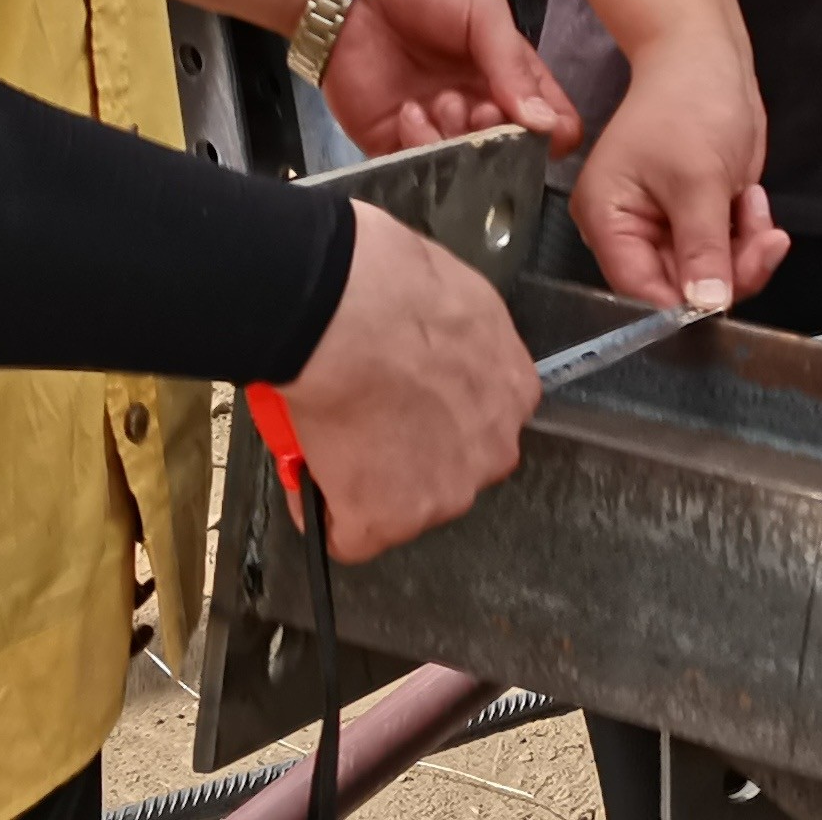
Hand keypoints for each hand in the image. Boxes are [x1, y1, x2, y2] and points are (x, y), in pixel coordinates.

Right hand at [275, 204, 542, 561]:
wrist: (345, 313)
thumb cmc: (387, 286)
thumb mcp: (454, 299)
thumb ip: (458, 341)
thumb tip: (428, 344)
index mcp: (513, 390)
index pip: (480, 421)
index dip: (434, 414)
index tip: (405, 406)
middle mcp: (491, 449)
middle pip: (447, 468)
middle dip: (407, 452)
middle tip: (363, 422)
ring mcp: (441, 492)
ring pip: (401, 503)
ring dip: (366, 481)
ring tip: (330, 439)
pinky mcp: (385, 519)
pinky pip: (348, 535)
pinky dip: (323, 511)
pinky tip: (308, 476)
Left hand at [322, 0, 581, 155]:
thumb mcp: (483, 10)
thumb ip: (513, 65)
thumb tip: (545, 124)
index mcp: (509, 76)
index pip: (551, 121)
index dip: (551, 132)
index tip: (535, 124)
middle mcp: (478, 108)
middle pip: (511, 153)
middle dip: (500, 138)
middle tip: (481, 109)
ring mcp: (437, 129)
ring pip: (467, 169)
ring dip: (459, 142)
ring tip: (441, 102)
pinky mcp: (393, 144)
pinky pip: (420, 171)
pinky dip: (421, 149)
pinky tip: (409, 111)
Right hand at [569, 35, 791, 311]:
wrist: (709, 59)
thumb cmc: (690, 103)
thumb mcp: (699, 179)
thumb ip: (703, 248)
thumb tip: (707, 306)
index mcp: (607, 219)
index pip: (638, 290)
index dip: (683, 305)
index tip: (726, 298)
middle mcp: (629, 230)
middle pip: (677, 288)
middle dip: (727, 271)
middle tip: (766, 243)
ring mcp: (664, 226)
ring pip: (708, 275)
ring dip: (744, 250)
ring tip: (755, 205)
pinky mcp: (695, 220)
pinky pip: (725, 252)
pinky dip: (747, 236)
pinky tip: (752, 199)